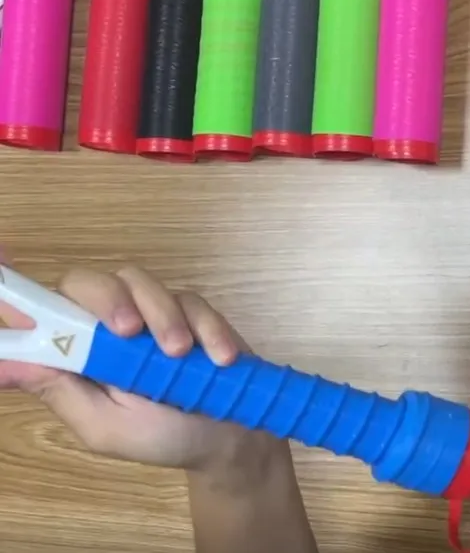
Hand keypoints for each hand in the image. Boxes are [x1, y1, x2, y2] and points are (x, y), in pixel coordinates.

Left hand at [0, 260, 276, 479]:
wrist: (228, 437)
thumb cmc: (161, 436)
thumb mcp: (104, 427)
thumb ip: (59, 391)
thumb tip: (2, 366)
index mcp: (78, 354)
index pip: (41, 311)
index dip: (15, 286)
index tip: (0, 252)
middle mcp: (107, 325)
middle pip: (88, 282)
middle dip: (109, 299)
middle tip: (131, 331)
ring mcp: (151, 312)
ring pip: (141, 282)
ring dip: (163, 316)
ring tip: (181, 354)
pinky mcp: (192, 310)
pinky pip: (191, 299)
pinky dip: (205, 326)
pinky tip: (219, 357)